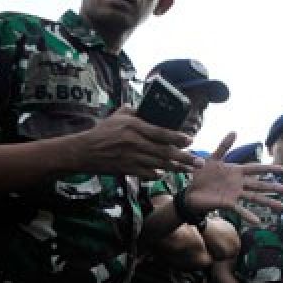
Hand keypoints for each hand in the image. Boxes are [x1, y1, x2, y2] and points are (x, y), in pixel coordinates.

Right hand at [71, 106, 194, 178]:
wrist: (83, 151)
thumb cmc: (102, 131)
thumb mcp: (118, 115)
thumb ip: (136, 111)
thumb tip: (151, 109)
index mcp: (134, 126)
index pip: (161, 132)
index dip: (177, 137)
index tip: (190, 140)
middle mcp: (135, 142)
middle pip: (164, 151)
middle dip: (184, 157)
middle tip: (199, 162)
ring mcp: (131, 157)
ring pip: (159, 164)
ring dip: (176, 168)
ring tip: (189, 170)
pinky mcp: (127, 169)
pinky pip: (147, 173)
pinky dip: (157, 174)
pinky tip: (165, 173)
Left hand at [184, 132, 282, 223]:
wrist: (190, 191)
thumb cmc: (201, 175)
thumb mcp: (212, 158)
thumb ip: (224, 146)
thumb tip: (234, 131)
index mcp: (236, 171)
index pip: (255, 169)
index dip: (268, 169)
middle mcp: (238, 183)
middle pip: (259, 185)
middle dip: (274, 187)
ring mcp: (234, 194)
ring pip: (254, 198)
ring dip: (267, 202)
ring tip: (281, 207)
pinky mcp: (227, 203)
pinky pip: (240, 210)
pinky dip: (248, 215)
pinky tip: (258, 222)